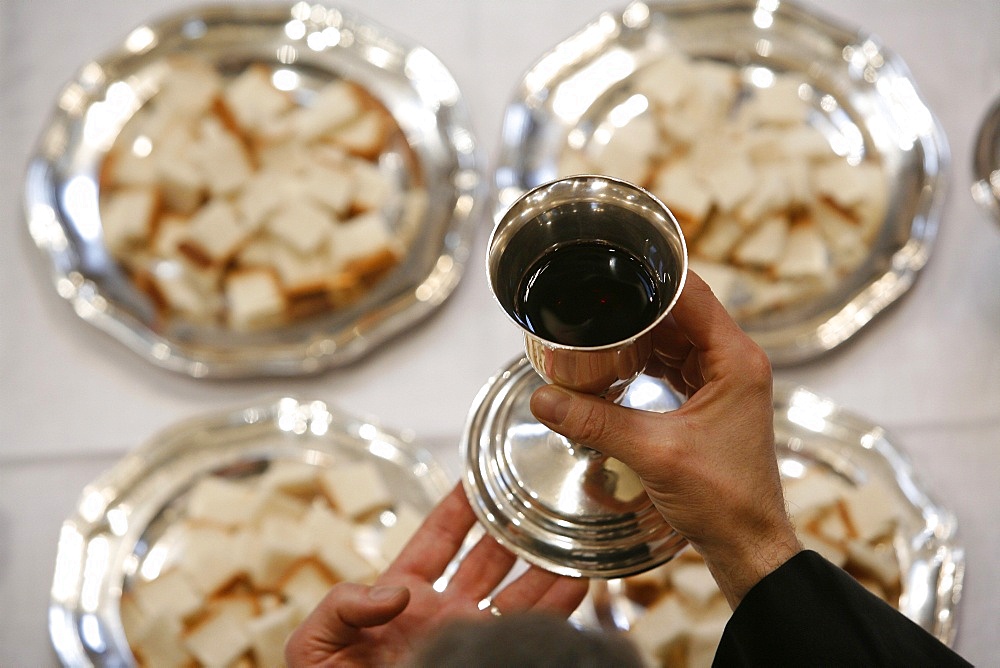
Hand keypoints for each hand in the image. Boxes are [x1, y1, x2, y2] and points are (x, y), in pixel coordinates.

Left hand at [284, 483, 588, 666]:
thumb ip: (342, 604)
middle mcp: (443, 613)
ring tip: (568, 537)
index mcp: (402, 595)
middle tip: (539, 498)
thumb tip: (395, 593)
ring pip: (518, 595)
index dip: (459, 506)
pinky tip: (576, 584)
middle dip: (513, 528)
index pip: (437, 538)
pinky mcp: (488, 662)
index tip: (482, 474)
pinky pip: (529, 634)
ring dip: (544, 565)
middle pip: (488, 559)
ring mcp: (469, 640)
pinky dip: (556, 611)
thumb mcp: (315, 643)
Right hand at [529, 270, 800, 607]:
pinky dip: (643, 363)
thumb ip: (596, 422)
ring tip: (594, 335)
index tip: (611, 267)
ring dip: (636, 338)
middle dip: (633, 310)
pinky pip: (672, 365)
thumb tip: (543, 398)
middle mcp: (734, 362)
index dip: (651, 277)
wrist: (747, 544)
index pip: (692, 295)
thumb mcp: (654, 454)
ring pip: (673, 339)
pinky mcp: (710, 400)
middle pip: (678, 314)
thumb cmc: (725, 500)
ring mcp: (723, 381)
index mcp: (736, 360)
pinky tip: (613, 368)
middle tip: (589, 306)